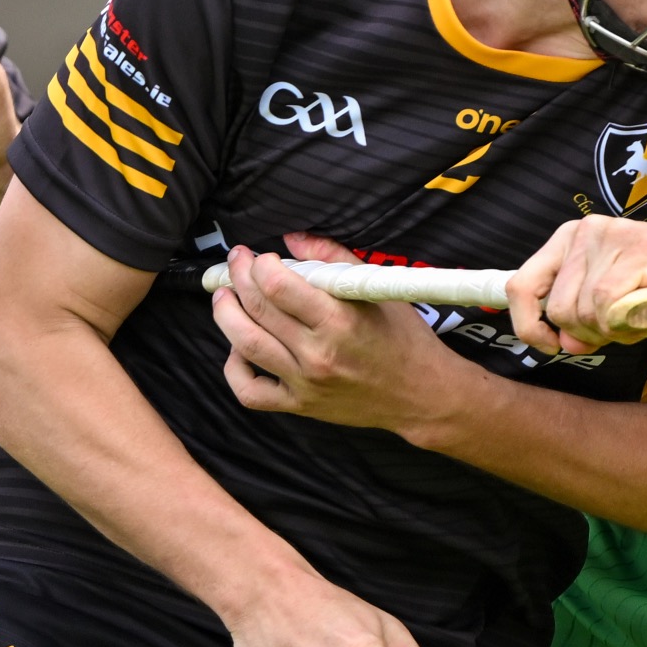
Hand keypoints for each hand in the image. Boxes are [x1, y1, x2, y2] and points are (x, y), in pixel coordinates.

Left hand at [213, 237, 467, 439]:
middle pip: (257, 309)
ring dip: (226, 314)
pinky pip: (250, 391)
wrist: (421, 395)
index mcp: (339, 321)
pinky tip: (238, 347)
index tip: (258, 255)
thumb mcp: (376, 288)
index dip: (259, 264)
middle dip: (238, 278)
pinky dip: (234, 367)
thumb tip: (292, 239)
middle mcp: (318, 354)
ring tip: (224, 295)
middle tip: (236, 263)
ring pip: (245, 345)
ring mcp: (305, 383)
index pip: (278, 286)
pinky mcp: (299, 406)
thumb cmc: (403, 337)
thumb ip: (333, 258)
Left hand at [508, 215, 646, 354]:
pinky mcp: (637, 251)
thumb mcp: (612, 304)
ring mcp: (610, 238)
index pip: (520, 287)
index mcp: (568, 240)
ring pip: (584, 311)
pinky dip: (627, 324)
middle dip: (588, 334)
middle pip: (558, 309)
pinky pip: (609, 305)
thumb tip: (561, 344)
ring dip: (614, 331)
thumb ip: (581, 321)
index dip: (529, 327)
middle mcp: (583, 232)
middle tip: (622, 328)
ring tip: (643, 315)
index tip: (551, 346)